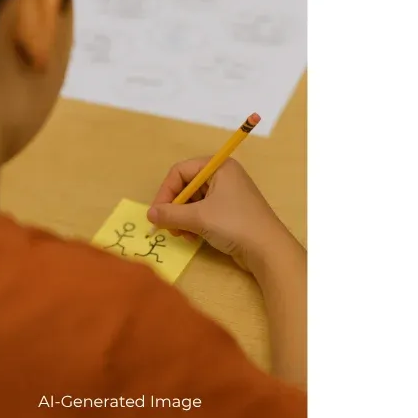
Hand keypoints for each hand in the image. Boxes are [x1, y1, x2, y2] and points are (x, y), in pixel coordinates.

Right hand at [147, 157, 295, 273]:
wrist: (268, 250)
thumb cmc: (234, 224)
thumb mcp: (198, 217)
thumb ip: (170, 214)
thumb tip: (150, 214)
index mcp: (218, 167)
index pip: (180, 171)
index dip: (165, 192)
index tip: (156, 213)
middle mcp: (223, 176)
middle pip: (186, 186)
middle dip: (175, 208)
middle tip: (169, 227)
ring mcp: (227, 195)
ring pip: (193, 202)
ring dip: (183, 219)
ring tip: (182, 235)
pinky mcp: (230, 212)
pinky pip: (203, 212)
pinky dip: (194, 224)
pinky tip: (193, 238)